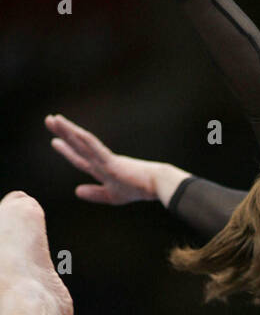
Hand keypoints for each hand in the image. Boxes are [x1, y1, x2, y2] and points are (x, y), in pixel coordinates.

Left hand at [45, 113, 160, 202]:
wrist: (155, 185)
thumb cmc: (138, 189)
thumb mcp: (111, 195)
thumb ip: (94, 193)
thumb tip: (76, 191)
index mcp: (101, 169)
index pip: (79, 158)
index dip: (66, 150)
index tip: (54, 141)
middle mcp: (101, 161)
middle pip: (77, 145)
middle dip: (63, 133)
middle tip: (49, 119)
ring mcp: (106, 159)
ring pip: (83, 142)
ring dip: (69, 131)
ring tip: (55, 119)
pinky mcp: (113, 162)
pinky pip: (97, 149)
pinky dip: (86, 141)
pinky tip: (76, 132)